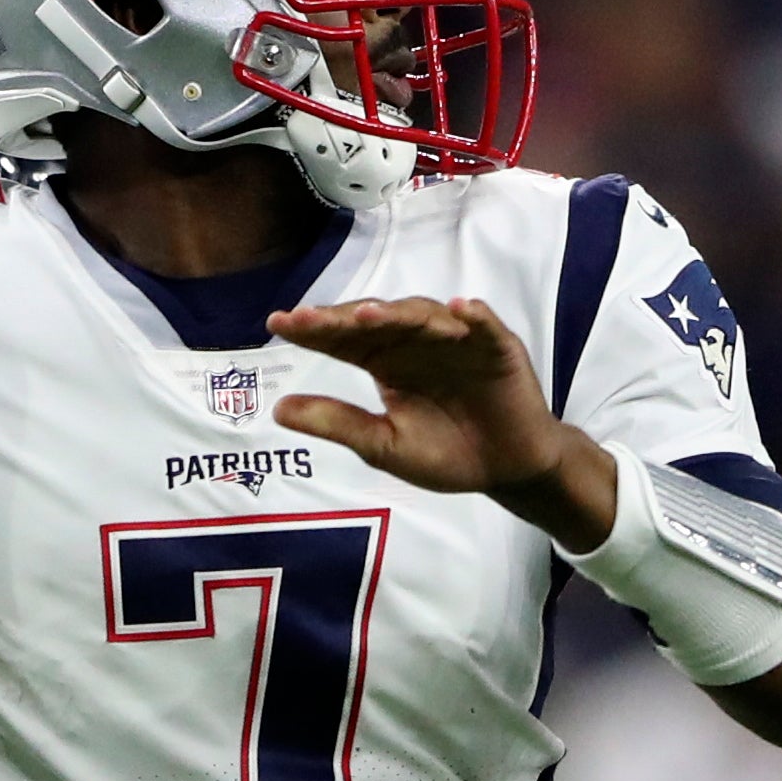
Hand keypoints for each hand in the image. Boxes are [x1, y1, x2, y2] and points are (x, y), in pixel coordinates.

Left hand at [267, 297, 567, 492]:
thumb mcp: (383, 445)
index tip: (277, 323)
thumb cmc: (445, 454)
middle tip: (311, 318)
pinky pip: (486, 326)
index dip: (312, 329)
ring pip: (426, 316)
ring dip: (400, 313)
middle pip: (378, 319)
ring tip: (371, 315)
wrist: (505, 471)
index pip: (343, 339)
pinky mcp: (498, 348)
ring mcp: (458, 340)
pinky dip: (475, 316)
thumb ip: (336, 423)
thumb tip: (277, 410)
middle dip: (344, 317)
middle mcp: (417, 342)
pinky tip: (460, 309)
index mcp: (385, 361)